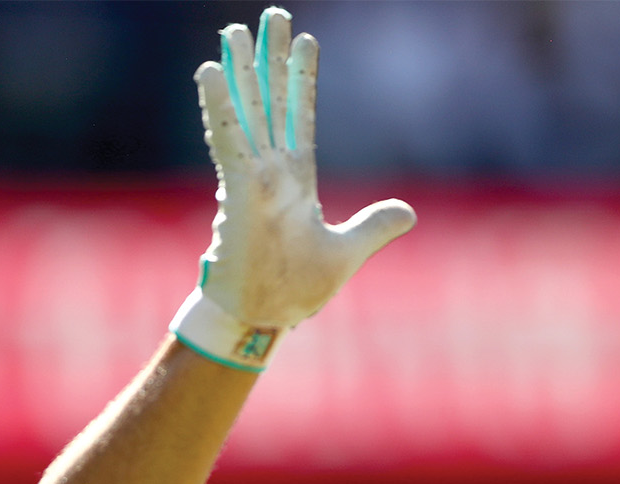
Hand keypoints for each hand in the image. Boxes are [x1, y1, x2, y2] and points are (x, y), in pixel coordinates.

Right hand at [170, 7, 416, 371]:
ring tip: (233, 30)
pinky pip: (227, 140)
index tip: (303, 41)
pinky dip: (219, 106)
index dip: (301, 80)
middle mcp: (271, 172)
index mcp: (295, 182)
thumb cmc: (294, 291)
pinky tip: (210, 71)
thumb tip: (408, 212)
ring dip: (241, 70)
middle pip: (271, 102)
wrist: (264, 319)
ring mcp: (253, 178)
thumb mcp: (348, 252)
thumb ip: (375, 226)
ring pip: (247, 111)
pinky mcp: (238, 190)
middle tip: (270, 15)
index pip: (300, 118)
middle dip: (270, 59)